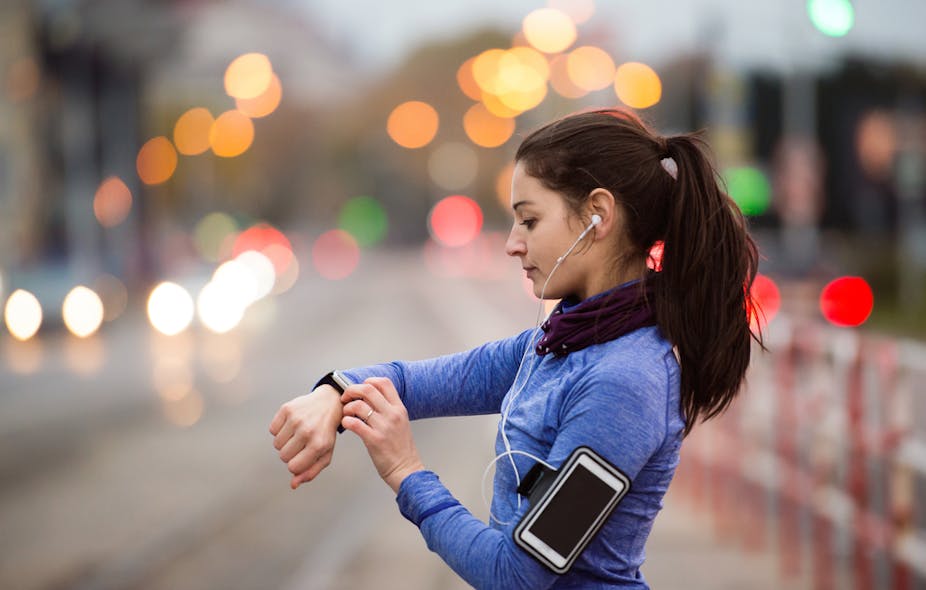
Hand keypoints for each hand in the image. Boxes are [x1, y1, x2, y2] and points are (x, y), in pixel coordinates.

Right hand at [269, 384, 342, 488]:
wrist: (328, 403)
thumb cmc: (326, 432)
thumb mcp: (325, 453)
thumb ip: (311, 472)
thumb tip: (293, 485)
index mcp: (318, 445)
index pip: (293, 467)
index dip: (295, 465)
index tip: (303, 456)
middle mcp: (307, 431)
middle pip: (283, 456)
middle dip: (290, 453)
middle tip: (301, 443)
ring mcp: (296, 419)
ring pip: (276, 444)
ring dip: (284, 442)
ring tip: (296, 434)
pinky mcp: (287, 409)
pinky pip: (272, 429)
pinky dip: (279, 430)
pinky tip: (291, 425)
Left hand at [340, 377, 423, 492]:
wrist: (406, 469)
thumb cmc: (401, 449)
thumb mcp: (401, 423)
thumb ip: (389, 410)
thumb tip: (370, 399)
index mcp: (399, 408)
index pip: (384, 383)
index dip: (369, 381)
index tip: (360, 388)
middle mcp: (392, 414)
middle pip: (368, 389)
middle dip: (352, 390)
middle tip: (346, 397)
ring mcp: (384, 426)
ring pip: (358, 405)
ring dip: (347, 407)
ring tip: (346, 414)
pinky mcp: (374, 439)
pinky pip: (354, 423)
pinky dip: (346, 421)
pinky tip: (347, 424)